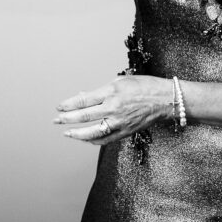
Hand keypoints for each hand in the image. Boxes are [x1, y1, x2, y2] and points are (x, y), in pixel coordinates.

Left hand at [54, 75, 174, 144]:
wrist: (165, 100)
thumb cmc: (145, 86)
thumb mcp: (121, 81)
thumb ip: (101, 91)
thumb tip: (83, 96)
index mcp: (111, 92)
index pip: (84, 100)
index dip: (69, 104)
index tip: (59, 106)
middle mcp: (113, 108)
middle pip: (84, 116)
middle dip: (67, 119)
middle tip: (56, 120)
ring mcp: (119, 122)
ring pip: (93, 132)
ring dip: (77, 133)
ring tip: (66, 133)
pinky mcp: (125, 132)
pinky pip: (105, 139)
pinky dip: (93, 140)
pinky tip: (85, 139)